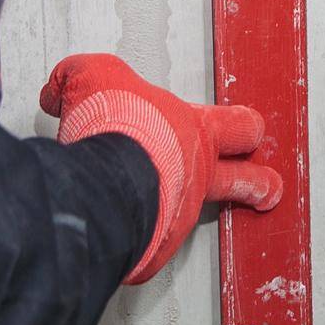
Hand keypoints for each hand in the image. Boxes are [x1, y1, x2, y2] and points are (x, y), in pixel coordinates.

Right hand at [40, 53, 282, 283]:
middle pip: (244, 180)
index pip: (237, 125)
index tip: (253, 131)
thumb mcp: (92, 75)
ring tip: (155, 215)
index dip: (246, 127)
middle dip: (259, 184)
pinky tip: (114, 232)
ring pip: (188, 218)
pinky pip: (146, 247)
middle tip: (268, 189)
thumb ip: (77, 78)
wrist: (105, 177)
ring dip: (171, 216)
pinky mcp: (154, 248)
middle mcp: (196, 174)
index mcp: (194, 130)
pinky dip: (132, 241)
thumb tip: (56, 92)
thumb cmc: (115, 124)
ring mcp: (180, 214)